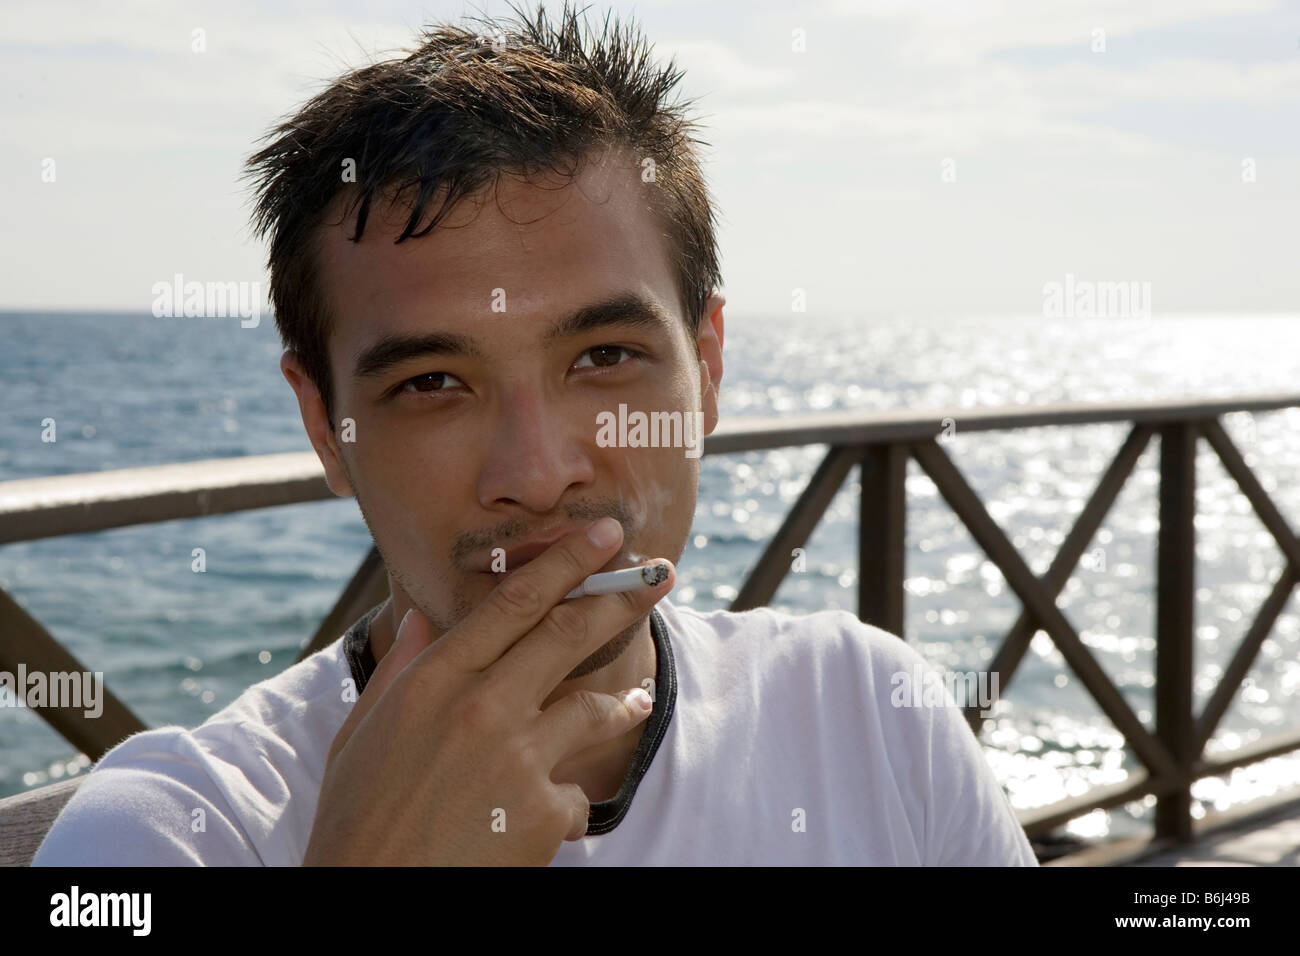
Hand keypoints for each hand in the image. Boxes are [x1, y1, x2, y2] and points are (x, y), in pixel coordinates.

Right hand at [302, 517, 672, 865]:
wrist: (369, 901)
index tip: (605, 536)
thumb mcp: (362, 734)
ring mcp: (516, 757)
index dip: (567, 562)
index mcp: (435, 679)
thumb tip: (423, 617)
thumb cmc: (358, 818)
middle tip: (661, 573)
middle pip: (568, 634)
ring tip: (637, 698)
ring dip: (622, 702)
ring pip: (593, 709)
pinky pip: (574, 793)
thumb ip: (401, 668)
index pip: (515, 602)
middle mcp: (481, 706)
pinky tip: (546, 818)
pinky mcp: (538, 812)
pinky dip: (564, 803)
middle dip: (621, 597)